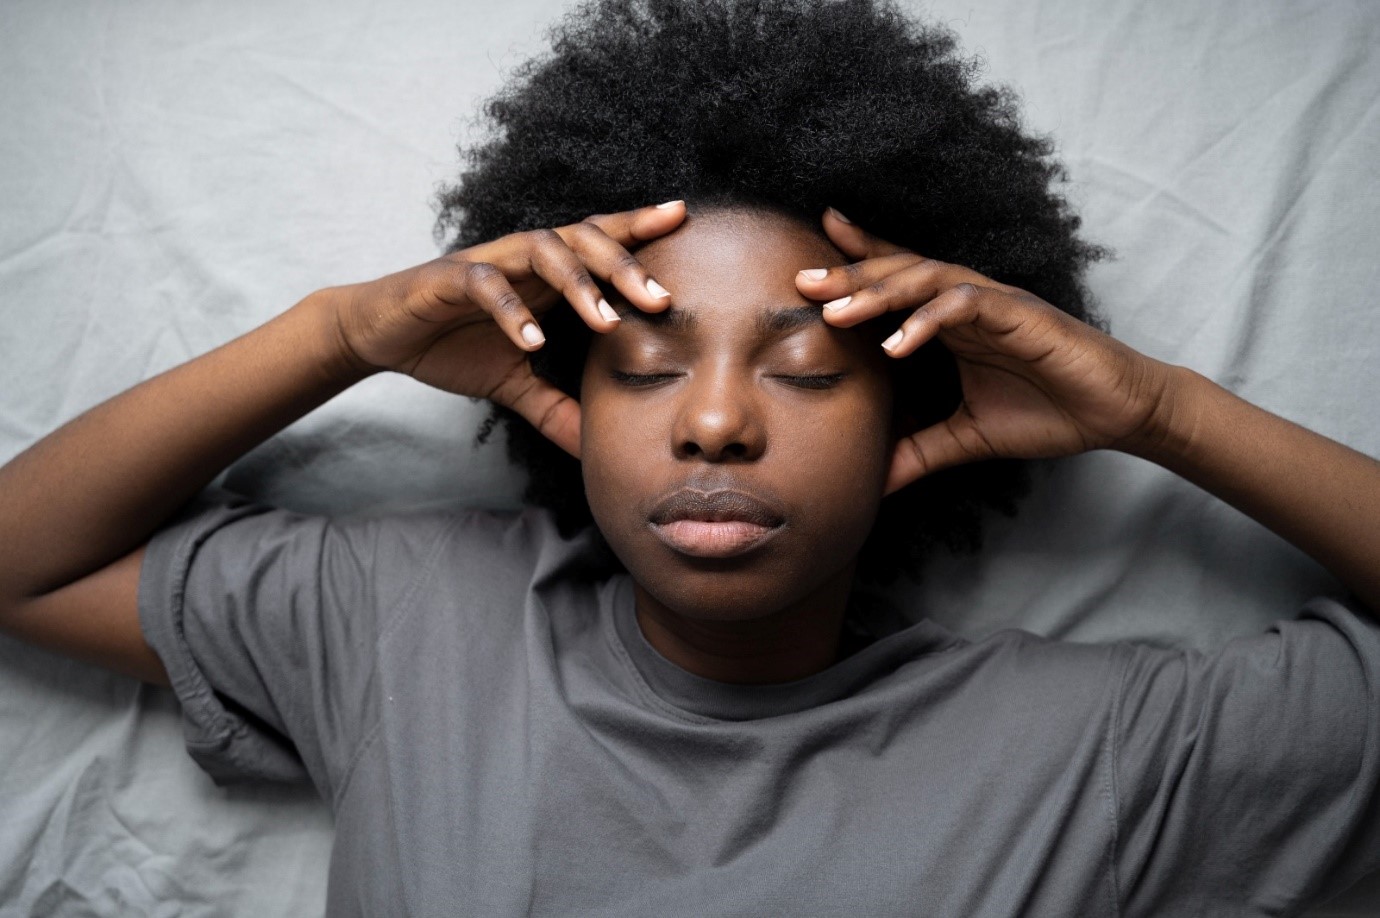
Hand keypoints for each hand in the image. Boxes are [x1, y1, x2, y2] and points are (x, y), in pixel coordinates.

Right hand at [328, 201, 686, 457]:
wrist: (382, 335)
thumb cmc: (452, 345)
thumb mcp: (514, 384)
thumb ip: (556, 410)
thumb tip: (595, 450)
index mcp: (545, 275)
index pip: (599, 242)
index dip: (638, 227)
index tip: (684, 218)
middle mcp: (523, 259)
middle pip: (584, 240)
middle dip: (625, 266)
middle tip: (663, 301)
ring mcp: (488, 264)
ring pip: (543, 251)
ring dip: (578, 284)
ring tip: (606, 321)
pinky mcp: (447, 279)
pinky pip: (486, 285)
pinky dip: (512, 311)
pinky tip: (533, 341)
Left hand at [797, 210, 1174, 495]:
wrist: (1116, 413)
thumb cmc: (1048, 413)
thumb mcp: (965, 440)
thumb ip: (918, 453)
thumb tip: (871, 484)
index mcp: (952, 322)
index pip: (896, 285)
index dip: (855, 266)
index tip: (805, 268)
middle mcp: (968, 303)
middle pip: (899, 274)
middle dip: (850, 275)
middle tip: (801, 280)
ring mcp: (994, 304)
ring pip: (927, 280)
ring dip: (880, 294)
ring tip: (836, 313)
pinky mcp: (1021, 315)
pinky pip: (967, 306)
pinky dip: (929, 321)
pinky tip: (897, 344)